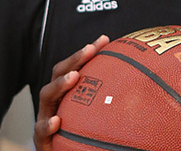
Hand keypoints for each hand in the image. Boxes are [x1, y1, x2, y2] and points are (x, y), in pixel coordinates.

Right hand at [34, 34, 109, 150]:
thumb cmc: (81, 137)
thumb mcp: (94, 116)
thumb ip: (108, 102)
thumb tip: (140, 90)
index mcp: (66, 92)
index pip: (75, 66)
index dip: (87, 52)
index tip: (104, 40)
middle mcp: (55, 101)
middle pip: (59, 73)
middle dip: (74, 59)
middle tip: (89, 50)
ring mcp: (45, 117)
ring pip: (46, 95)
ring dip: (60, 84)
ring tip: (74, 76)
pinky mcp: (41, 139)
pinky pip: (40, 130)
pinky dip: (46, 124)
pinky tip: (57, 121)